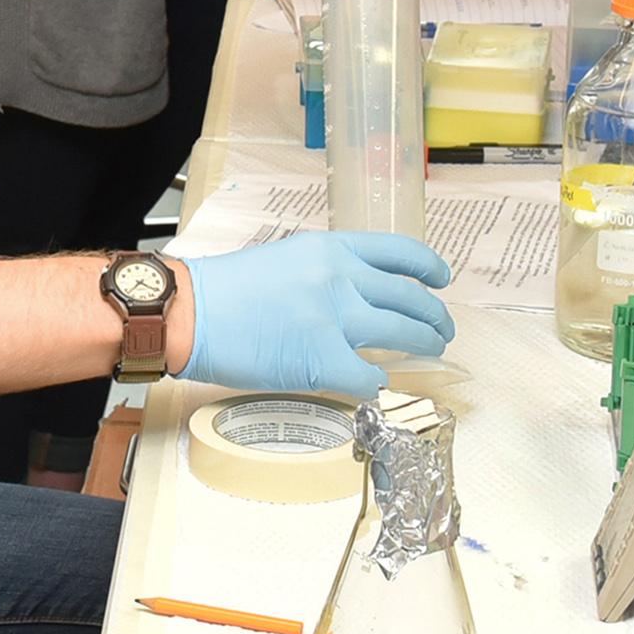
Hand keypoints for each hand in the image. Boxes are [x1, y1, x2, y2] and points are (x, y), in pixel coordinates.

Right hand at [179, 230, 456, 401]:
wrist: (190, 312)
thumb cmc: (226, 290)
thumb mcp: (286, 259)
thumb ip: (327, 272)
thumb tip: (359, 297)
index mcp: (330, 248)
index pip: (399, 251)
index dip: (429, 266)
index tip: (442, 279)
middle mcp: (340, 278)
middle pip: (410, 298)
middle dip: (435, 317)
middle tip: (441, 330)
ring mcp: (335, 319)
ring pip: (404, 335)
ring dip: (423, 347)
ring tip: (429, 354)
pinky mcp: (323, 359)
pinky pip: (369, 377)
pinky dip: (375, 383)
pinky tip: (372, 384)